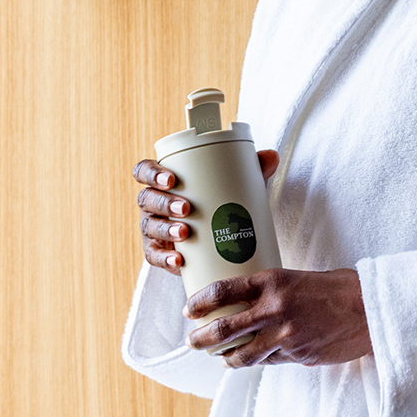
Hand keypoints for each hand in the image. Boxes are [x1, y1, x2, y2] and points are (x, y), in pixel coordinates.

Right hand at [133, 150, 280, 276]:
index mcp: (163, 182)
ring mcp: (153, 229)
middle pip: (147, 199)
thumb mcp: (233, 187)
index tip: (171, 178)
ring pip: (149, 226)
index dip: (152, 173)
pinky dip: (164, 258)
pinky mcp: (159, 253)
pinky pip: (154, 256)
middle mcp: (153, 204)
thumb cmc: (220, 204)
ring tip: (185, 232)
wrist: (217, 241)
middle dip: (164, 202)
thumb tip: (271, 156)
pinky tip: (178, 260)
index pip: (145, 171)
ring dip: (164, 229)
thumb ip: (250, 170)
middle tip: (187, 207)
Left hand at [184, 267, 371, 368]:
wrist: (369, 307)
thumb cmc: (333, 287)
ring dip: (227, 358)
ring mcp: (286, 336)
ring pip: (244, 355)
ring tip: (221, 358)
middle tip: (193, 341)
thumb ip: (268, 291)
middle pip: (224, 329)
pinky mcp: (299, 356)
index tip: (189, 310)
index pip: (222, 291)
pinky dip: (261, 360)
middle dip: (201, 339)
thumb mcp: (294, 277)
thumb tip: (243, 303)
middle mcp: (274, 309)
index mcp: (271, 282)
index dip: (199, 302)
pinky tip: (256, 358)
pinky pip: (271, 361)